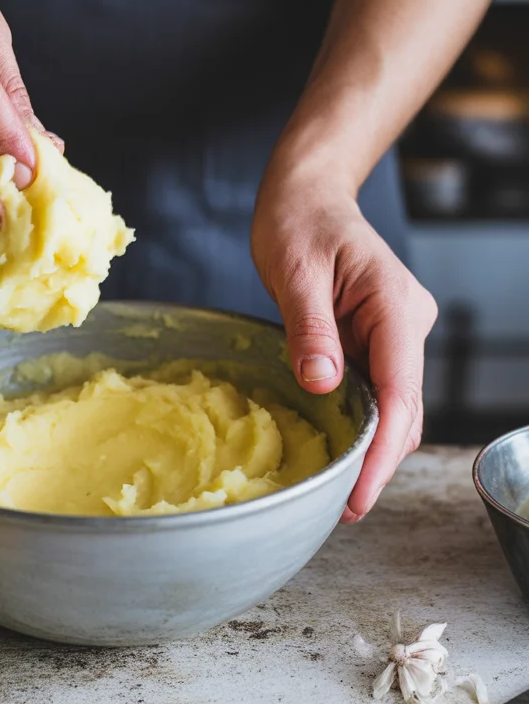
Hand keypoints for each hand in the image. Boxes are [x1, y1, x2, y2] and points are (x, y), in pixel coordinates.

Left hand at [251, 173, 436, 520]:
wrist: (307, 193)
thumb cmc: (298, 221)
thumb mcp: (295, 271)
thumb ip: (310, 329)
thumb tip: (323, 386)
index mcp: (394, 307)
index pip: (399, 395)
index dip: (381, 453)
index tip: (358, 496)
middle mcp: (407, 324)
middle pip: (405, 410)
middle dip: (379, 463)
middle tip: (342, 510)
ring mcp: (397, 332)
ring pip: (394, 405)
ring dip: (372, 448)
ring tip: (338, 493)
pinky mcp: (379, 338)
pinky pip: (376, 390)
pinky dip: (362, 424)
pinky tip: (340, 452)